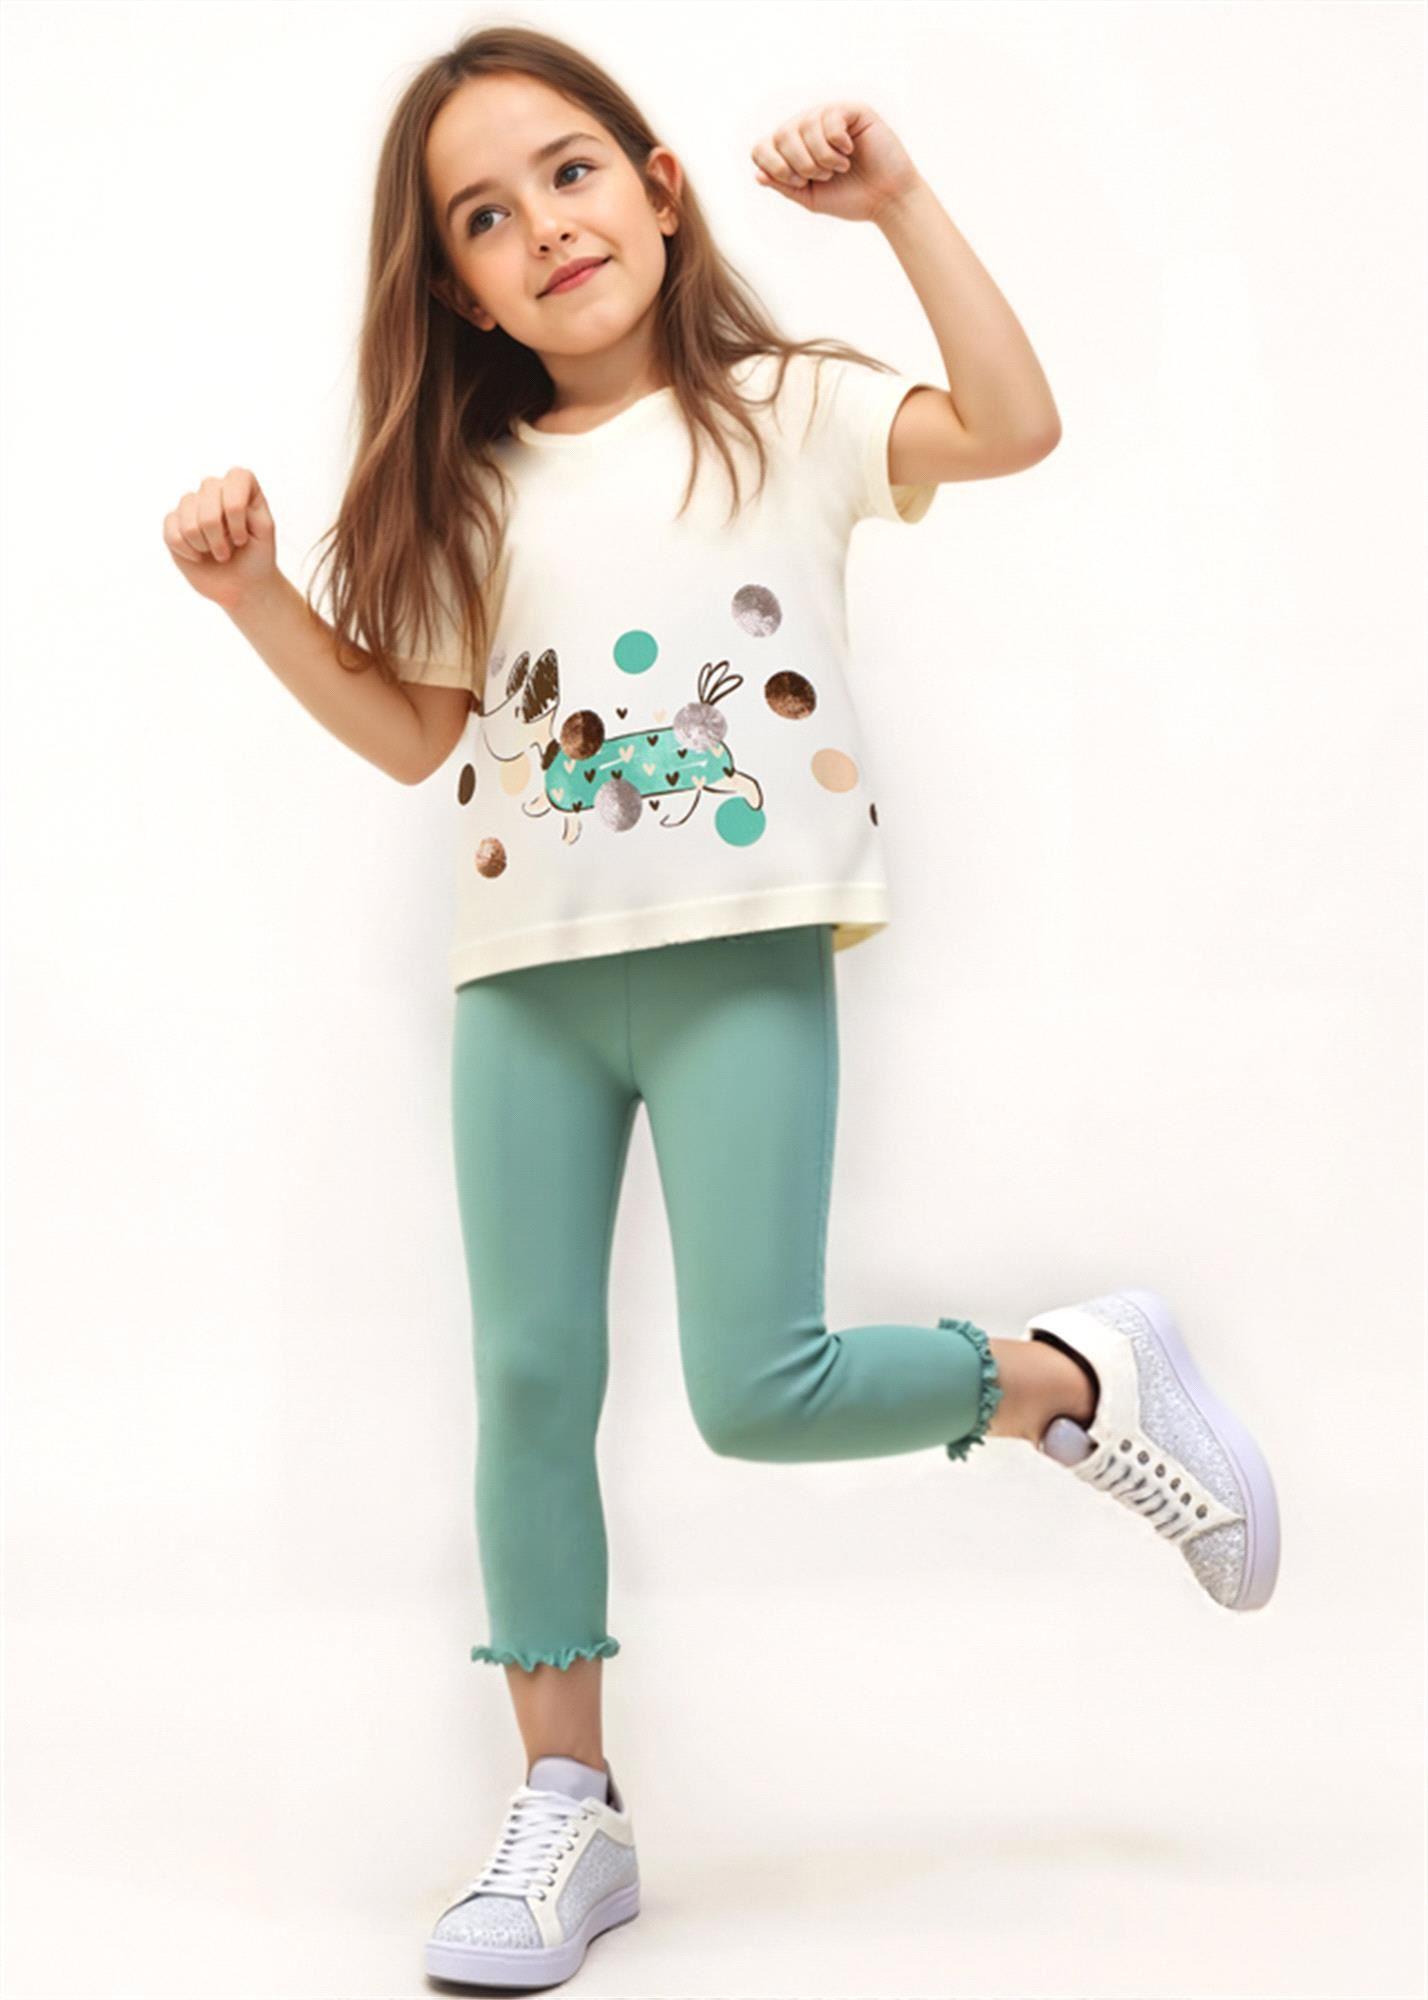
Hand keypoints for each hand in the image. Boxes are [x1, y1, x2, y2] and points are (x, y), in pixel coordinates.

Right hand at [162, 466, 277, 609]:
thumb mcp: (264, 532)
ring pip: (188, 520)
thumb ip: (249, 506)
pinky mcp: (173, 522)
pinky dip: (188, 551)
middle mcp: (214, 489)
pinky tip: (198, 557)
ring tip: (217, 553)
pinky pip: (172, 533)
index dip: (236, 509)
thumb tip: (221, 494)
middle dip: (219, 536)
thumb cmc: (257, 556)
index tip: (242, 538)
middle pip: (207, 501)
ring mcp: (191, 504)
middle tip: (228, 552)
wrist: (242, 584)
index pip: (236, 478)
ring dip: (204, 545)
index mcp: (240, 486)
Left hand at [750, 103, 921, 223]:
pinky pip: (830, 117)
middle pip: (782, 134)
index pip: (763, 146)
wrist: (886, 199)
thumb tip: (757, 174)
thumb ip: (784, 185)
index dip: (773, 165)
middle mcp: (807, 127)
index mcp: (793, 148)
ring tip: (839, 167)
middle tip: (823, 176)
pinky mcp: (852, 110)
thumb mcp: (810, 197)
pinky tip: (849, 151)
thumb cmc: (850, 198)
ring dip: (821, 155)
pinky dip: (836, 142)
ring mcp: (830, 116)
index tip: (797, 182)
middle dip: (800, 162)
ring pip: (806, 124)